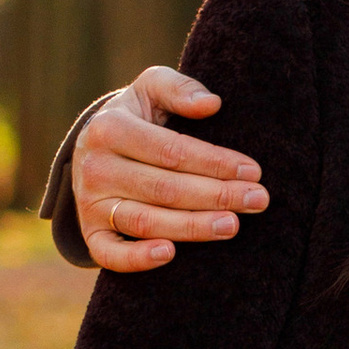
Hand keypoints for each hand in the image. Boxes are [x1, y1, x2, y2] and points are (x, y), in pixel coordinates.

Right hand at [74, 67, 270, 271]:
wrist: (95, 148)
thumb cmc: (137, 117)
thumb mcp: (151, 90)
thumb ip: (178, 89)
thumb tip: (211, 103)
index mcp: (109, 129)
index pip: (172, 151)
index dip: (215, 163)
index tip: (253, 171)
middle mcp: (96, 167)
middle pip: (164, 189)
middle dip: (216, 196)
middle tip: (257, 200)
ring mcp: (90, 203)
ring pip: (146, 221)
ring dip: (192, 227)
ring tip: (232, 225)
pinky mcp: (91, 233)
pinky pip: (110, 254)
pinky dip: (137, 259)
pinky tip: (171, 254)